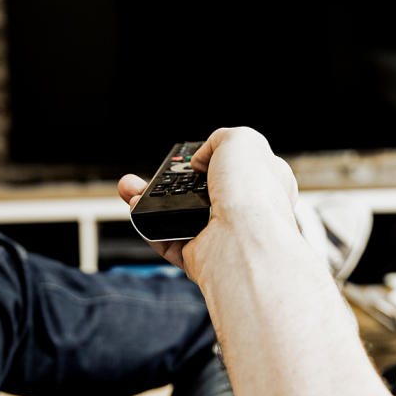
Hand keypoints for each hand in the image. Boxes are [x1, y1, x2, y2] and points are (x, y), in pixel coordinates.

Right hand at [118, 127, 299, 281]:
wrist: (244, 241)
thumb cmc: (253, 192)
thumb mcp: (241, 139)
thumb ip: (219, 139)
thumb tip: (201, 159)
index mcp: (265, 182)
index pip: (238, 167)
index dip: (214, 158)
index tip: (194, 156)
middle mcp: (245, 211)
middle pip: (201, 192)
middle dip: (171, 180)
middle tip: (155, 173)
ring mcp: (221, 235)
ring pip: (179, 216)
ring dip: (151, 201)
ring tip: (131, 188)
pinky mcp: (199, 256)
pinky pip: (167, 240)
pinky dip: (149, 225)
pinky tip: (138, 209)